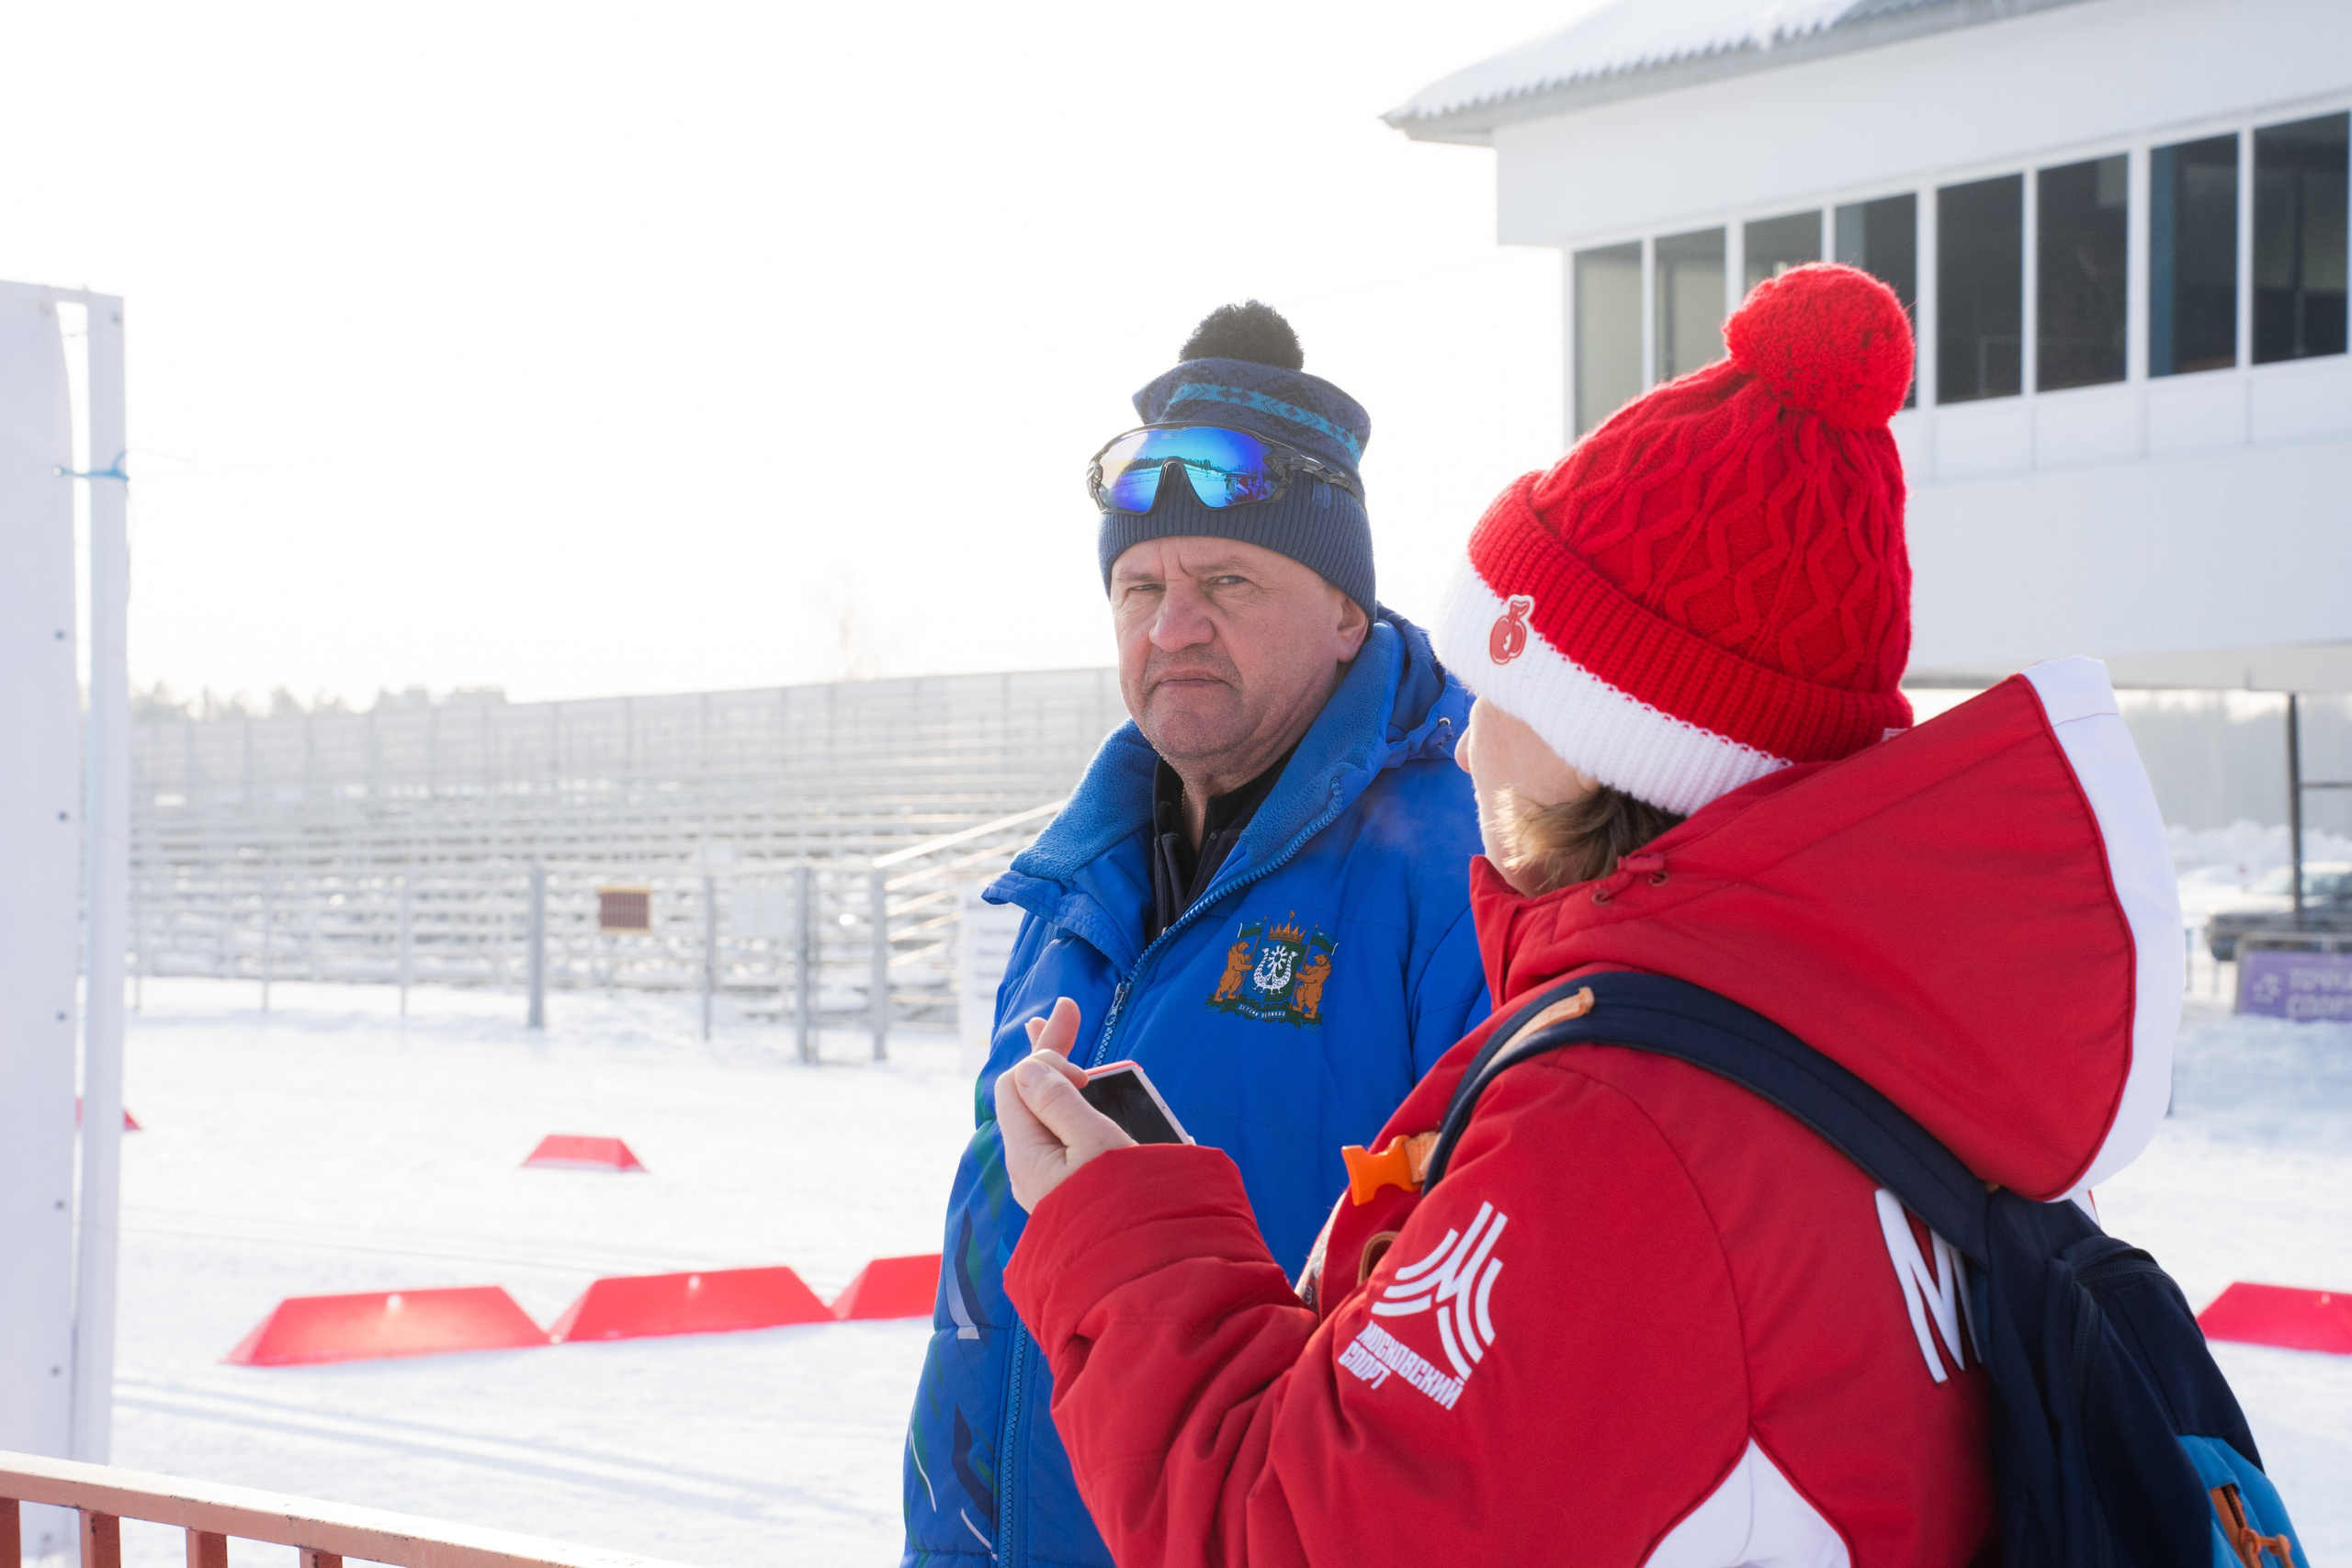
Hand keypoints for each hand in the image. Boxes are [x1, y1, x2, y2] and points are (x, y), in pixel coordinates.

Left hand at [995, 997, 1135, 1211]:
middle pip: (1029, 1093)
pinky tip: (1082, 1088)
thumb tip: (1028, 1067)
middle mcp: (1031, 1164)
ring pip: (1046, 1112)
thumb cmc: (1124, 1207)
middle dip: (1052, 1051)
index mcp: (1029, 1152)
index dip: (1048, 1062)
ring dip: (1062, 1075)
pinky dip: (1072, 1104)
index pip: (1018, 1083)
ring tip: (1066, 1037)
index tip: (1089, 1077)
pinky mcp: (1070, 1185)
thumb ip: (1060, 1103)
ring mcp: (1049, 1176)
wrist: (1142, 1271)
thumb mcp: (1094, 1146)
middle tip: (1068, 1008)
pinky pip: (1061, 1133)